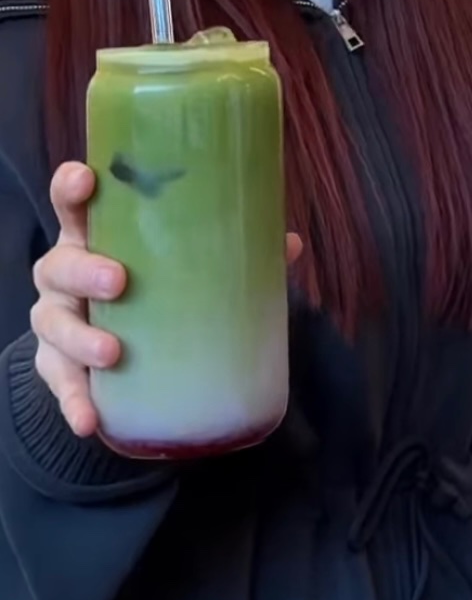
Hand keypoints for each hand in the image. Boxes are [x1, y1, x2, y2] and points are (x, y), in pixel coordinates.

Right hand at [30, 161, 303, 438]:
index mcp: (96, 236)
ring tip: (113, 353)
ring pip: (54, 324)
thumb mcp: (181, 262)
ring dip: (81, 338)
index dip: (72, 186)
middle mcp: (66, 274)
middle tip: (119, 281)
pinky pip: (61, 385)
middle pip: (60, 264)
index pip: (73, 203)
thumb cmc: (152, 283)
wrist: (114, 343)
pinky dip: (74, 402)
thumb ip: (233, 249)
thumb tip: (288, 242)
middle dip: (84, 271)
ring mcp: (58, 319)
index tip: (87, 179)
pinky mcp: (58, 365)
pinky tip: (89, 420)